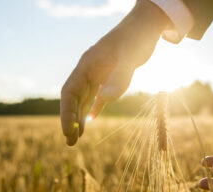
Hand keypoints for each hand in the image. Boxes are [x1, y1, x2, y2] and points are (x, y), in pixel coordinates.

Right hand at [60, 0, 169, 145]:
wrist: (146, 26)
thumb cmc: (137, 37)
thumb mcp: (130, 56)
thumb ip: (120, 76)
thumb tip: (106, 99)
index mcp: (87, 65)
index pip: (69, 91)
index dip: (66, 112)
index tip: (67, 131)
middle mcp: (89, 70)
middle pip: (73, 98)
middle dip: (70, 120)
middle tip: (70, 143)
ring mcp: (99, 74)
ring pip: (83, 99)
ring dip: (79, 118)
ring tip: (76, 138)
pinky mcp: (109, 76)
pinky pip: (97, 96)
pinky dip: (93, 109)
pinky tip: (91, 121)